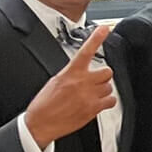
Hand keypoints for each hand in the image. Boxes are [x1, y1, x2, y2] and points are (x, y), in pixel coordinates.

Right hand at [24, 23, 115, 146]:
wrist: (41, 123)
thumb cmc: (44, 104)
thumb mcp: (55, 82)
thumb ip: (71, 75)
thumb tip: (80, 73)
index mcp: (69, 73)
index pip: (85, 51)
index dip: (96, 38)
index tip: (104, 29)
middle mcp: (81, 82)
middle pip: (106, 72)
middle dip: (102, 76)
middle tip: (94, 82)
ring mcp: (89, 96)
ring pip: (109, 86)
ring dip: (103, 90)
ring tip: (91, 95)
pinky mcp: (93, 108)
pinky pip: (111, 101)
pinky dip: (107, 102)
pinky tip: (97, 103)